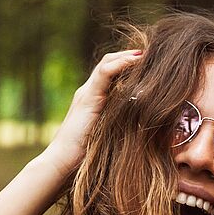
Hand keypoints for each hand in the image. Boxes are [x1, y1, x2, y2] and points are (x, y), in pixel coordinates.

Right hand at [42, 49, 143, 178]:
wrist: (63, 161)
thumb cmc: (86, 155)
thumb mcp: (109, 135)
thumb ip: (120, 125)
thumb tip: (144, 127)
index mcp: (94, 99)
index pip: (111, 73)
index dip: (127, 65)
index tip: (148, 63)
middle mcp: (88, 91)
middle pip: (109, 63)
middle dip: (129, 56)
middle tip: (151, 53)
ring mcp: (86, 93)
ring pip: (106, 64)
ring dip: (127, 56)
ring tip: (145, 54)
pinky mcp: (88, 98)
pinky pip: (104, 73)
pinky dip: (121, 65)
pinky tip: (136, 61)